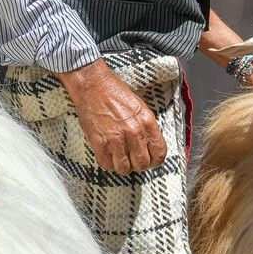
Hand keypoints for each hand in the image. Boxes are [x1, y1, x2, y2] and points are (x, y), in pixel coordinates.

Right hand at [59, 59, 166, 174]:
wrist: (93, 85)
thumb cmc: (114, 93)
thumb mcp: (139, 107)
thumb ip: (146, 127)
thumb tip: (148, 146)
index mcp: (147, 122)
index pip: (159, 153)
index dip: (155, 160)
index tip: (149, 160)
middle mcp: (134, 132)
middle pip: (142, 163)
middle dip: (138, 164)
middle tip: (132, 159)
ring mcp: (116, 138)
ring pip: (125, 168)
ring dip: (122, 166)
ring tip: (119, 158)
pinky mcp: (99, 141)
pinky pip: (106, 164)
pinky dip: (107, 163)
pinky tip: (107, 155)